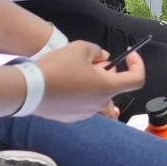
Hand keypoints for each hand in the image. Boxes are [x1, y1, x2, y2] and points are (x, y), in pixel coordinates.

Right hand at [30, 41, 144, 121]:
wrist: (29, 90)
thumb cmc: (57, 68)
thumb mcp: (81, 48)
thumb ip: (98, 51)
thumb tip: (103, 58)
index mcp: (107, 87)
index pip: (136, 80)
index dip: (137, 64)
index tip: (129, 53)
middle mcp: (100, 104)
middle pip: (112, 85)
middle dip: (106, 70)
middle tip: (90, 59)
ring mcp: (85, 114)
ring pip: (97, 94)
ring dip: (92, 81)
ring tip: (74, 70)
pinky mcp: (71, 117)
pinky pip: (82, 103)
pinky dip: (80, 92)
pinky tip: (63, 83)